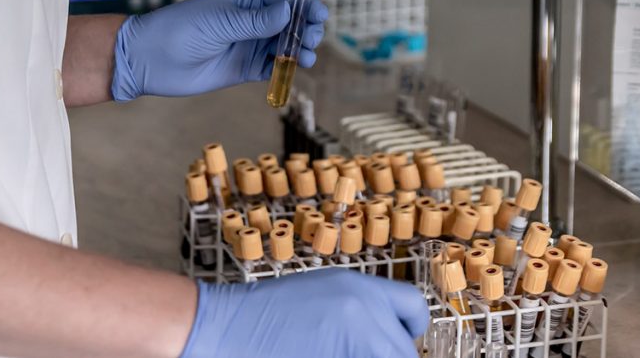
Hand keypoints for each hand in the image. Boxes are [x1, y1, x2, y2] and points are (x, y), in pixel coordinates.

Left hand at [111, 0, 327, 100]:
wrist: (152, 61)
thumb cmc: (180, 30)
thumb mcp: (221, 23)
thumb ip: (256, 21)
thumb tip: (287, 10)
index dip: (303, 3)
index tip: (318, 13)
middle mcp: (251, 20)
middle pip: (290, 21)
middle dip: (305, 28)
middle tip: (311, 37)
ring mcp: (249, 44)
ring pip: (284, 45)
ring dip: (299, 49)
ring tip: (305, 57)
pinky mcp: (246, 68)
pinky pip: (273, 67)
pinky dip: (285, 68)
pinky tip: (292, 69)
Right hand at [181, 269, 429, 357]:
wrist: (225, 325)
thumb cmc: (266, 313)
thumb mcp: (323, 296)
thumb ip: (362, 313)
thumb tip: (390, 340)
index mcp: (359, 288)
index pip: (414, 309)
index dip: (410, 333)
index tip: (403, 345)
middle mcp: (361, 310)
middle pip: (403, 349)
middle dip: (390, 357)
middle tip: (358, 353)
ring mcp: (348, 340)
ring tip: (334, 352)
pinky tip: (324, 357)